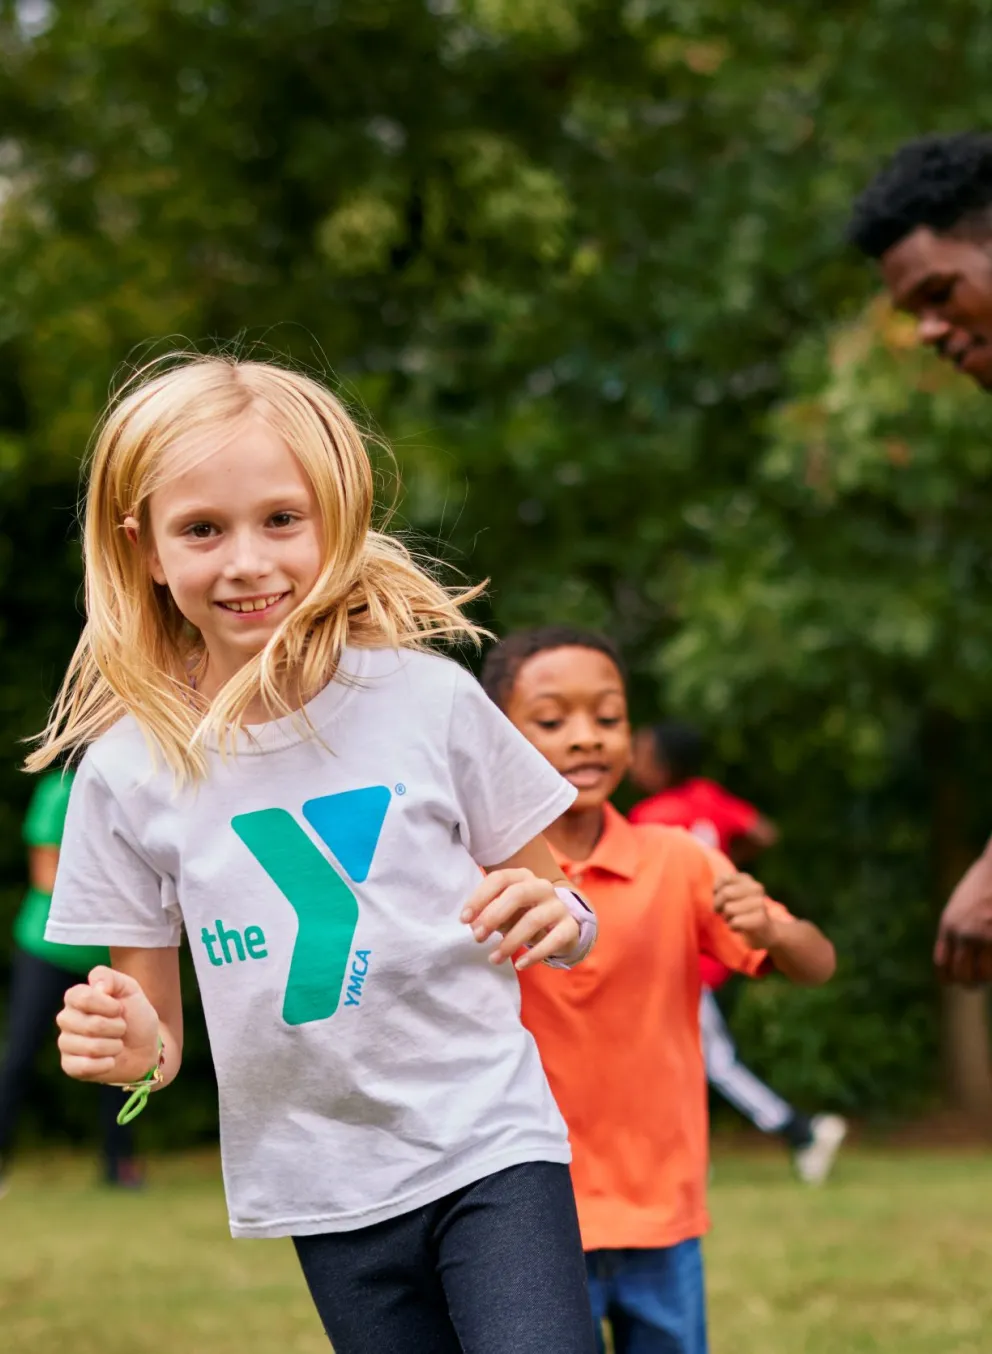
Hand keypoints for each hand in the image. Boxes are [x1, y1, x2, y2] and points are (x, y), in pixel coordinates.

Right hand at [56, 966, 160, 1084]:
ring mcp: (66, 1043)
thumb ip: (111, 978)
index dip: (106, 1005)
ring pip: (90, 1047)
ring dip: (114, 1046)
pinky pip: (83, 1067)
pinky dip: (106, 1064)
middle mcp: (66, 1018)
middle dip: (115, 1028)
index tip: (119, 1008)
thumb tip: (97, 987)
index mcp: (77, 997)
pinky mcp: (69, 1065)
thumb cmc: (135, 1016)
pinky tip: (110, 1060)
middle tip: (121, 1027)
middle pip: (88, 1025)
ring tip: (117, 1043)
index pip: (81, 997)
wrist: (144, 1048)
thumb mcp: (130, 989)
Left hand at [461, 869, 580, 969]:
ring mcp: (559, 906)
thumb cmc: (524, 915)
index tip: (464, 919)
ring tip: (494, 958)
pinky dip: (535, 954)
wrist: (560, 926)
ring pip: (533, 920)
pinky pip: (554, 940)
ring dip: (510, 941)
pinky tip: (520, 964)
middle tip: (477, 937)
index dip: (479, 897)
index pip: (499, 879)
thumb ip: (491, 913)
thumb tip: (474, 924)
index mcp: (522, 876)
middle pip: (517, 893)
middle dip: (494, 916)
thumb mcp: (506, 911)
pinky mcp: (570, 926)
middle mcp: (542, 886)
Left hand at [714, 873, 779, 950]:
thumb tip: (716, 888)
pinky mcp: (761, 919)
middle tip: (724, 912)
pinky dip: (733, 926)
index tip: (722, 899)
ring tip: (735, 919)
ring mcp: (760, 903)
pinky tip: (740, 927)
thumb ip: (720, 889)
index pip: (724, 878)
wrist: (764, 931)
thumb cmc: (739, 911)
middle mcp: (756, 888)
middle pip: (725, 893)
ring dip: (726, 917)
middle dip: (718, 905)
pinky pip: (735, 922)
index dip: (717, 891)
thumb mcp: (728, 896)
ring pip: (729, 908)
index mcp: (746, 879)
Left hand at [934, 851, 991, 985]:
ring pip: (983, 975)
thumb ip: (958, 928)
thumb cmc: (984, 884)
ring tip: (988, 971)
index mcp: (949, 925)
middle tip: (978, 982)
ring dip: (987, 976)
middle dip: (971, 982)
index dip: (950, 977)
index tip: (957, 980)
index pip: (942, 964)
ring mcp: (984, 936)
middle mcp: (963, 933)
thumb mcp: (961, 905)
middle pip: (962, 975)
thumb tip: (959, 954)